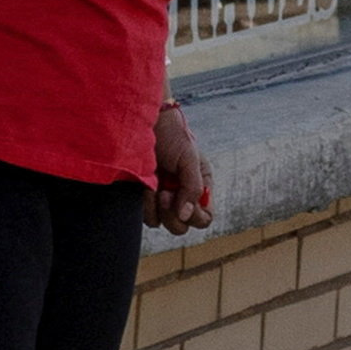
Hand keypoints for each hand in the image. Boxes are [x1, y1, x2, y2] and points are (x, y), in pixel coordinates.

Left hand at [148, 101, 214, 232]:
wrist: (145, 123)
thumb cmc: (172, 136)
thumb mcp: (189, 158)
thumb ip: (192, 187)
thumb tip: (186, 215)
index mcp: (201, 187)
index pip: (205, 217)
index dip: (195, 216)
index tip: (183, 200)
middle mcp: (183, 196)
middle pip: (183, 226)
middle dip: (173, 214)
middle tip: (165, 193)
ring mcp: (163, 199)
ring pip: (164, 224)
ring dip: (158, 210)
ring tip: (155, 189)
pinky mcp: (145, 199)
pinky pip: (148, 217)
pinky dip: (146, 207)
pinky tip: (145, 188)